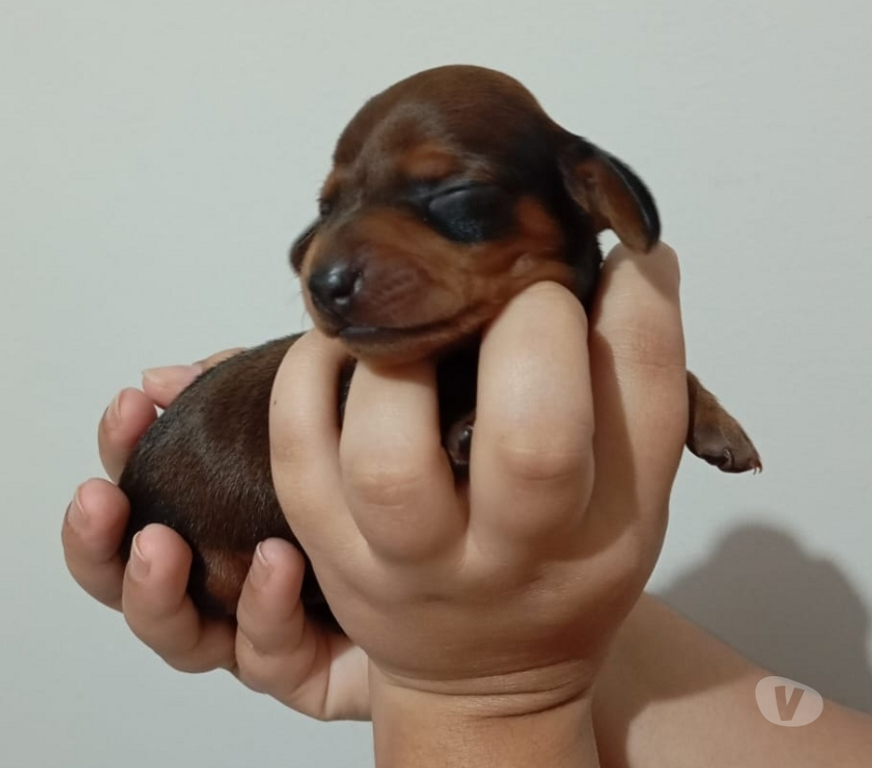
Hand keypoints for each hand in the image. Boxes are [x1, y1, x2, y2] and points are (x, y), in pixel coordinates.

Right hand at [61, 349, 369, 719]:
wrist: (454, 578)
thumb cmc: (368, 503)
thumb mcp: (311, 433)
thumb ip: (241, 400)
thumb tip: (168, 374)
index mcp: (216, 521)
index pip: (143, 492)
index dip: (123, 451)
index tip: (133, 404)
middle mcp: (223, 580)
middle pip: (130, 577)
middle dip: (99, 540)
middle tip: (104, 499)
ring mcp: (256, 629)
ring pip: (180, 636)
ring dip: (156, 593)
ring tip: (162, 547)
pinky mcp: (299, 670)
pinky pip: (267, 654)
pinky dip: (264, 608)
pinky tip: (277, 564)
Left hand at [270, 244, 685, 727]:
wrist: (484, 683)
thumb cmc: (566, 573)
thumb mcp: (633, 499)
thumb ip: (639, 386)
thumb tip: (634, 262)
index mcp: (604, 531)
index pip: (643, 405)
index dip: (633, 310)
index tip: (616, 254)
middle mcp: (509, 556)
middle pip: (529, 444)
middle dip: (528, 330)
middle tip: (514, 281)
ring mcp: (406, 563)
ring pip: (388, 458)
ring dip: (398, 352)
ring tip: (411, 302)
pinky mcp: (330, 551)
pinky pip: (297, 458)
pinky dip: (304, 378)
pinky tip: (336, 341)